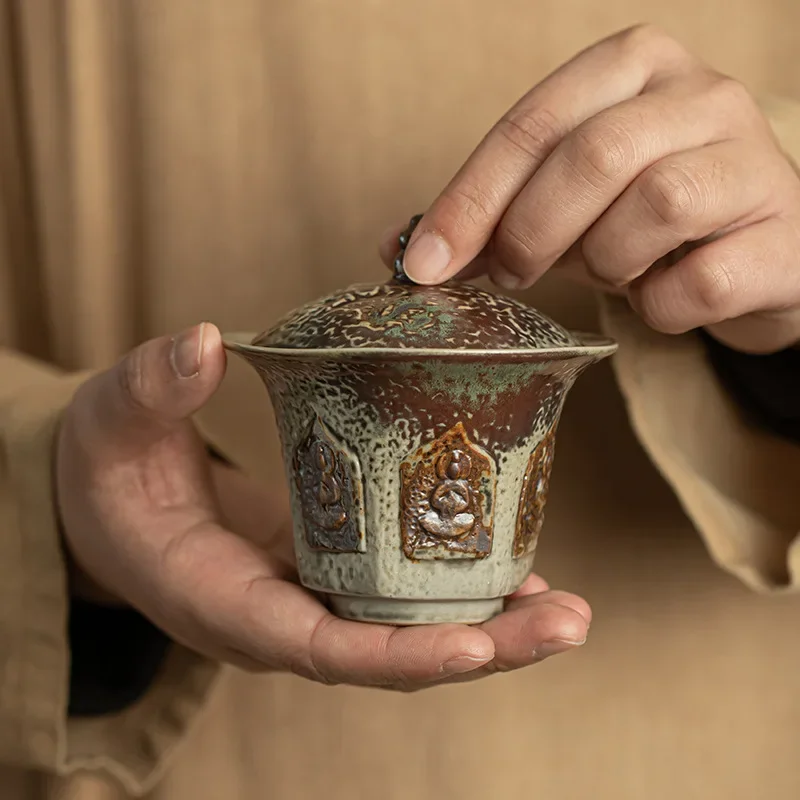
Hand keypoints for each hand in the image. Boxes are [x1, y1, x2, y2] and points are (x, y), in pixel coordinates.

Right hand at [57, 323, 589, 689]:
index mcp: (221, 599)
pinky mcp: (331, 571)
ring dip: (490, 626)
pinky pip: (401, 594)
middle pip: (387, 654)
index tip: (474, 644)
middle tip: (566, 622)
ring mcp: (310, 598)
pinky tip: (519, 566)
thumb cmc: (110, 471)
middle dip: (479, 648)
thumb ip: (151, 388)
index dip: (394, 653)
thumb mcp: (113, 423)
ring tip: (566, 606)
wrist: (118, 500)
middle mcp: (277, 617)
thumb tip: (201, 342)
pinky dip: (459, 588)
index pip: (315, 645)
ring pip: (406, 631)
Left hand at [380, 25, 799, 353]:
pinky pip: (698, 283)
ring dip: (607, 263)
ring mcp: (754, 160)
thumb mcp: (564, 203)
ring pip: (653, 208)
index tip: (423, 265)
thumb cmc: (644, 221)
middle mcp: (702, 94)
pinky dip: (660, 308)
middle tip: (516, 276)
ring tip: (613, 271)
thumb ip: (489, 216)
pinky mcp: (784, 235)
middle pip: (590, 157)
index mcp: (634, 66)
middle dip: (532, 234)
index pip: (531, 125)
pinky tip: (663, 297)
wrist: (758, 251)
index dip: (468, 200)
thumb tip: (401, 250)